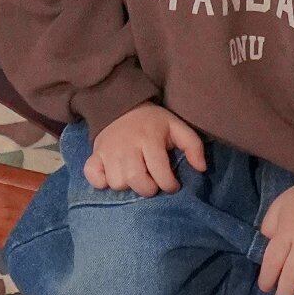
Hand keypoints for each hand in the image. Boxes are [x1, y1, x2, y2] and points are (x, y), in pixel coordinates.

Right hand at [84, 104, 207, 195]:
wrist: (122, 105)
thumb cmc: (153, 122)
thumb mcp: (177, 127)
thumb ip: (193, 146)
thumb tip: (201, 169)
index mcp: (149, 139)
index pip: (161, 173)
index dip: (170, 185)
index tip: (173, 184)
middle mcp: (128, 146)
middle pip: (136, 180)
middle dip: (148, 189)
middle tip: (153, 183)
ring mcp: (109, 150)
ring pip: (116, 182)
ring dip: (127, 185)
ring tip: (135, 177)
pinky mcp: (95, 154)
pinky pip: (93, 175)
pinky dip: (101, 181)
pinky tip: (111, 176)